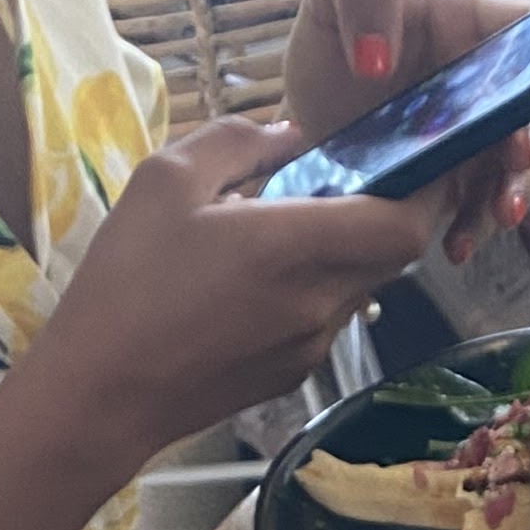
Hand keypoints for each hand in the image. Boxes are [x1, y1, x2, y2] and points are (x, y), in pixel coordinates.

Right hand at [30, 113, 463, 489]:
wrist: (101, 394)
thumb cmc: (126, 279)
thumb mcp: (167, 179)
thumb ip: (237, 142)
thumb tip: (290, 135)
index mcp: (296, 248)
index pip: (406, 225)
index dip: (429, 191)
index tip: (421, 159)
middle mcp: (320, 303)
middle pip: (392, 255)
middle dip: (386, 213)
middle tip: (354, 179)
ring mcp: (311, 347)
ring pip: (361, 287)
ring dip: (347, 252)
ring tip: (293, 227)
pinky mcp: (292, 376)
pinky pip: (327, 319)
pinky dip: (317, 287)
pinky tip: (264, 277)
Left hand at [283, 0, 529, 259]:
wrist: (300, 137)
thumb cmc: (326, 53)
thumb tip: (380, 55)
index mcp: (462, 23)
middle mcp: (482, 82)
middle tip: (513, 166)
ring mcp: (475, 141)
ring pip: (517, 169)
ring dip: (513, 195)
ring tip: (495, 216)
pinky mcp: (458, 189)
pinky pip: (483, 211)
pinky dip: (475, 230)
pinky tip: (453, 245)